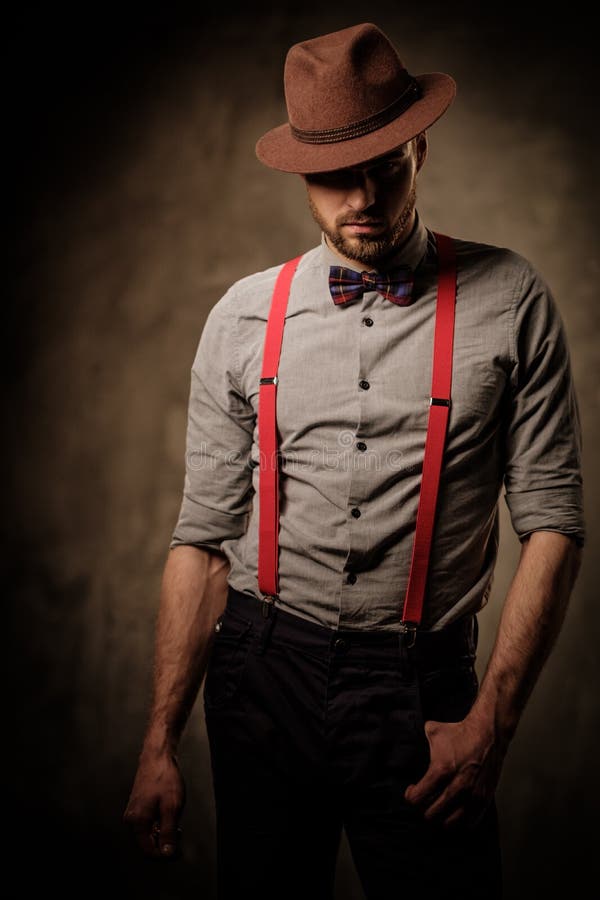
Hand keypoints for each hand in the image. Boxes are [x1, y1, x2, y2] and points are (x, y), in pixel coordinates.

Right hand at [123, 749, 185, 857]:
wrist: (157, 756)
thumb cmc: (164, 778)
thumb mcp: (172, 807)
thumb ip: (168, 832)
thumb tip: (167, 853)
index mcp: (137, 822)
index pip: (148, 851)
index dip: (165, 854)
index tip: (178, 850)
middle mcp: (131, 819)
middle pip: (147, 843)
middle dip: (164, 841)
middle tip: (179, 831)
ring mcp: (134, 811)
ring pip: (149, 832)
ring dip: (163, 831)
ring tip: (175, 817)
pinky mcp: (138, 805)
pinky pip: (148, 822)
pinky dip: (160, 822)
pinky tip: (168, 810)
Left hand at [404, 712, 505, 827]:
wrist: (488, 733)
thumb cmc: (460, 733)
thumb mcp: (433, 731)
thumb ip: (419, 739)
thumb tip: (406, 738)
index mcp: (441, 770)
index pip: (417, 798)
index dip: (410, 796)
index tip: (412, 790)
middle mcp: (457, 785)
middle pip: (431, 814)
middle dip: (423, 809)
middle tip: (424, 800)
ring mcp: (472, 795)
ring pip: (449, 823)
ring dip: (441, 818)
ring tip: (438, 808)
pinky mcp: (484, 798)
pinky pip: (469, 822)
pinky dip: (459, 821)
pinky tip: (454, 811)